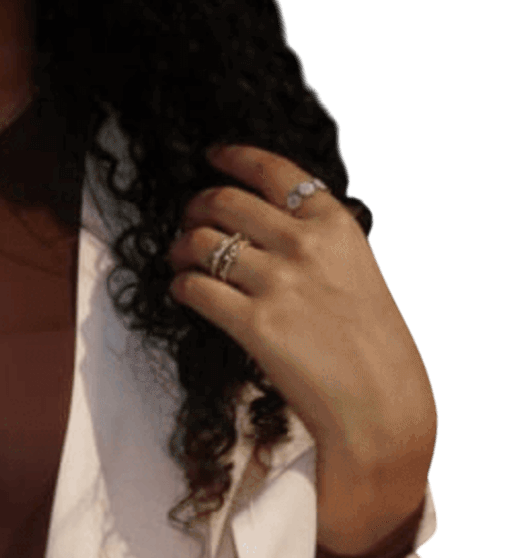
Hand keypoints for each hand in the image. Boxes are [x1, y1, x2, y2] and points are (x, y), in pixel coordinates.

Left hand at [167, 144, 437, 472]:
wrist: (378, 399)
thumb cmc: (372, 345)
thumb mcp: (357, 272)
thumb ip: (319, 245)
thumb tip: (272, 231)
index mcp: (335, 224)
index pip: (274, 171)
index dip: (234, 159)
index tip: (213, 157)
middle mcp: (304, 245)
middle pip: (227, 203)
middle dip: (196, 207)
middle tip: (187, 220)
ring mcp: (278, 283)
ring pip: (203, 243)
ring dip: (181, 248)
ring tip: (179, 259)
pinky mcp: (254, 324)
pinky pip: (197, 289)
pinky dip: (181, 286)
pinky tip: (182, 291)